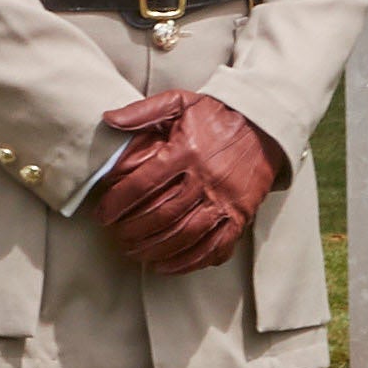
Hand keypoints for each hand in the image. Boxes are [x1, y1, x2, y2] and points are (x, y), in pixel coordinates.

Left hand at [89, 90, 281, 271]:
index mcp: (186, 151)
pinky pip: (213, 247)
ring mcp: (224, 200)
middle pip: (161, 215)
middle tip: (117, 237)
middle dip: (133, 232)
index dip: (118, 203)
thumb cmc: (218, 115)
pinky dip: (189, 262)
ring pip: (184, 235)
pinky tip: (167, 266)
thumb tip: (108, 118)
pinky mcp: (239, 215)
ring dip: (155, 250)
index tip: (102, 215)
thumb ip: (143, 111)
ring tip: (135, 254)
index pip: (143, 184)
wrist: (265, 126)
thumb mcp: (180, 102)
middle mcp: (205, 179)